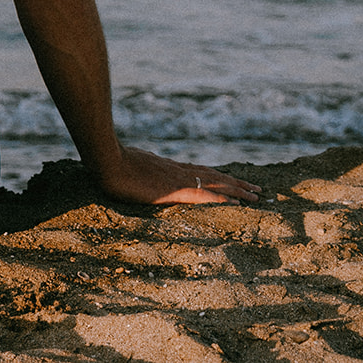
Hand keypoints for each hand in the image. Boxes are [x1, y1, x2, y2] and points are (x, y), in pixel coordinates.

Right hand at [95, 146, 261, 205]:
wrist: (106, 159)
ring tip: (256, 195)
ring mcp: (177, 179)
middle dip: (236, 182)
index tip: (232, 180)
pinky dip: (223, 199)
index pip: (199, 171)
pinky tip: (237, 203)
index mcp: (166, 166)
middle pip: (213, 175)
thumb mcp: (127, 164)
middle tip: (256, 188)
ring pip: (216, 184)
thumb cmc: (109, 162)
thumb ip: (137, 168)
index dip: (217, 176)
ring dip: (237, 189)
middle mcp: (177, 171)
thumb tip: (134, 171)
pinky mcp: (175, 190)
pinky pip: (205, 196)